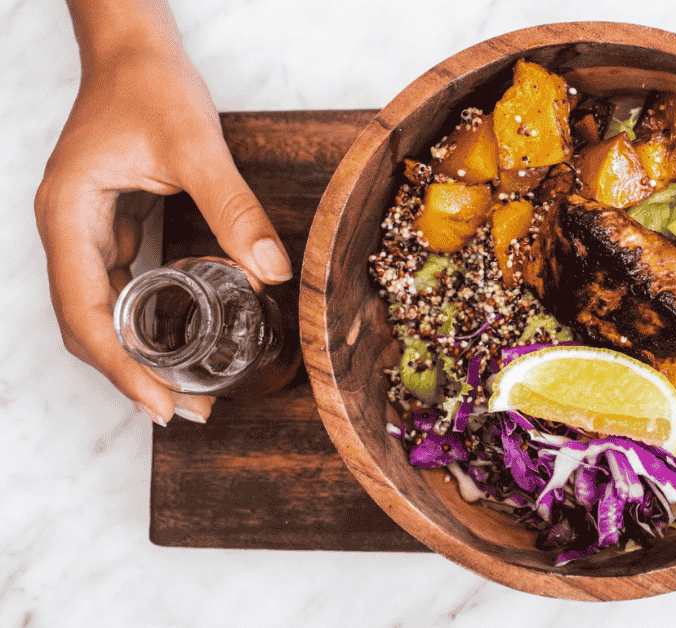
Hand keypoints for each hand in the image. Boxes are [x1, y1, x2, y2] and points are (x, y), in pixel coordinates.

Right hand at [35, 40, 291, 425]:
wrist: (133, 50)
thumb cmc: (149, 86)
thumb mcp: (196, 147)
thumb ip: (234, 209)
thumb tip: (273, 272)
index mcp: (68, 217)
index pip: (86, 314)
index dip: (122, 368)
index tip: (161, 406)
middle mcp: (66, 231)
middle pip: (87, 326)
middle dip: (131, 376)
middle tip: (185, 413)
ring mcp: (83, 231)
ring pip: (100, 313)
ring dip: (137, 356)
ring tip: (185, 394)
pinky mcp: (107, 226)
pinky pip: (119, 289)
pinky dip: (144, 324)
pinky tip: (177, 345)